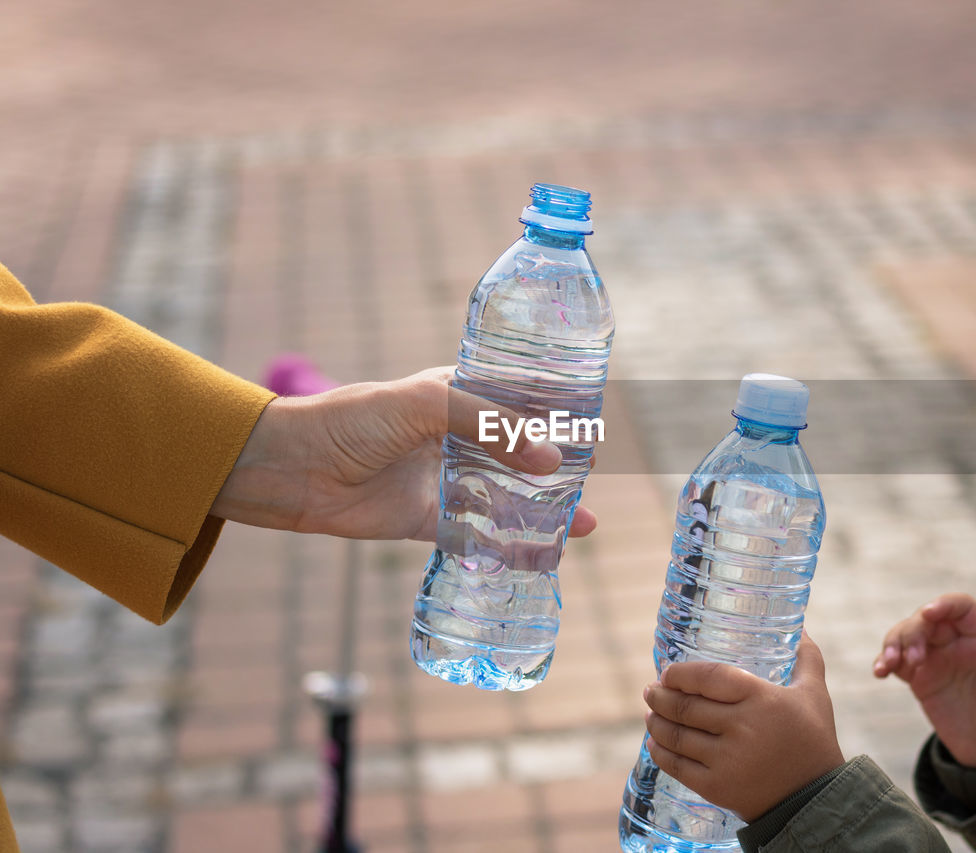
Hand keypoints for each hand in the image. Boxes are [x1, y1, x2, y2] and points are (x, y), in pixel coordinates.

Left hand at [211, 365, 598, 539]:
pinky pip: (478, 534)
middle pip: (519, 450)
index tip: (593, 426)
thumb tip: (552, 462)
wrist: (292, 468)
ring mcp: (444, 478)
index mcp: (457, 393)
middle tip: (594, 476)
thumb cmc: (353, 420)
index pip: (518, 397)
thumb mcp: (426, 404)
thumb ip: (490, 427)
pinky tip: (543, 553)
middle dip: (558, 464)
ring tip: (585, 522)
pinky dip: (510, 545)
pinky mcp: (428, 519)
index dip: (556, 411)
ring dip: (543, 508)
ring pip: (506, 494)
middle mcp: (456, 435)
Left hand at [641, 632, 844, 821]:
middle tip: (651, 690)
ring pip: (677, 735)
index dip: (681, 673)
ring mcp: (726, 759)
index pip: (708, 677)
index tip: (667, 673)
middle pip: (686, 706)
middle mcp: (740, 727)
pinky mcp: (717, 787)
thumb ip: (806, 658)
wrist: (815, 800)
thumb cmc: (814, 740)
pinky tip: (654, 743)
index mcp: (761, 698)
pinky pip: (677, 767)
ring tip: (650, 713)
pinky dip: (661, 753)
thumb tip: (799, 628)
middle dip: (660, 696)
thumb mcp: (815, 694)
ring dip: (656, 722)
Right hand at [872, 593, 975, 767]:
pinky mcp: (918, 677)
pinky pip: (895, 662)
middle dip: (914, 632)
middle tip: (914, 659)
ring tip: (889, 665)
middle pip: (926, 620)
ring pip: (905, 636)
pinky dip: (884, 663)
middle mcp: (954, 642)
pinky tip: (880, 672)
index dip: (945, 605)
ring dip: (893, 644)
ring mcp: (933, 658)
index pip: (961, 608)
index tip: (928, 613)